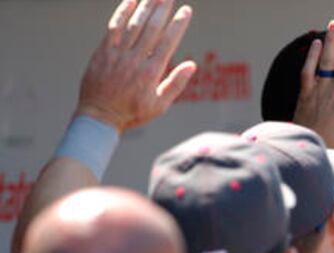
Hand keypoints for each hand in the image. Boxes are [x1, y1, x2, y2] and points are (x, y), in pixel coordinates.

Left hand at [74, 0, 195, 131]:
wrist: (99, 117)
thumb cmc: (132, 113)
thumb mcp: (159, 105)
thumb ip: (176, 84)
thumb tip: (191, 65)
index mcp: (151, 73)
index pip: (168, 42)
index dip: (178, 24)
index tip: (186, 11)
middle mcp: (135, 60)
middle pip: (151, 28)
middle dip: (162, 9)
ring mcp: (118, 54)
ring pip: (134, 24)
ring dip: (145, 6)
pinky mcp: (103, 52)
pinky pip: (114, 27)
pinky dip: (122, 12)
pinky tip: (131, 0)